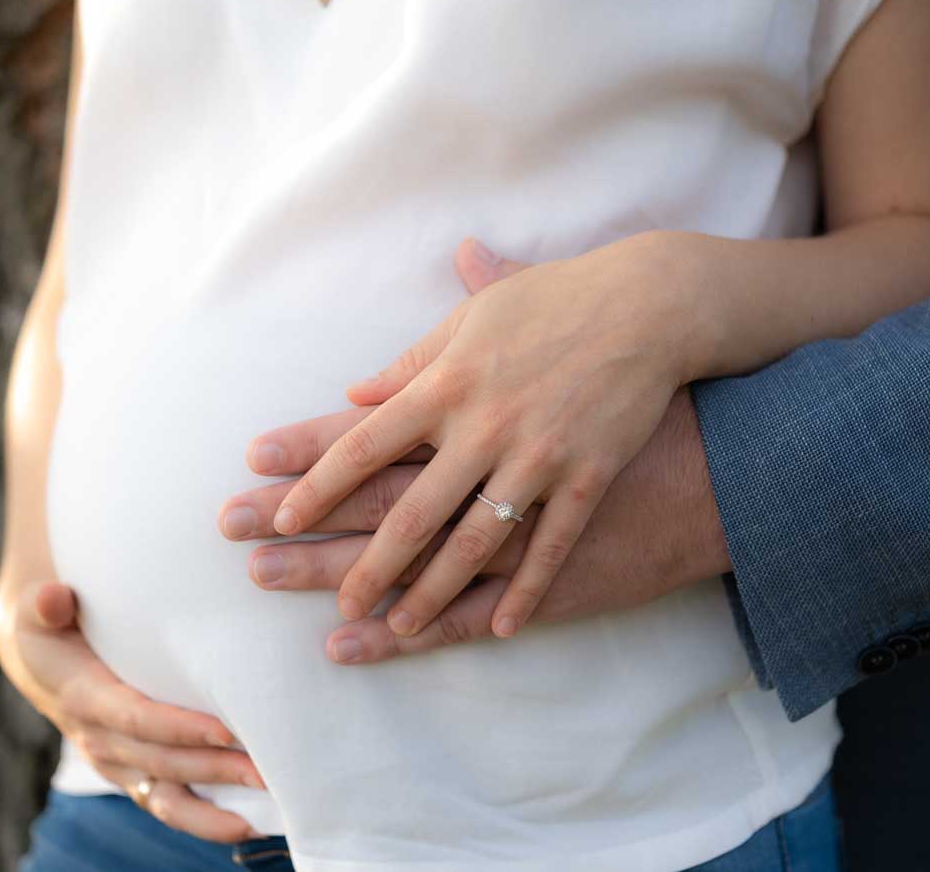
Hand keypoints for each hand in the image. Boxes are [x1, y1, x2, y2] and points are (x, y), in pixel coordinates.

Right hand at [0, 577, 266, 841]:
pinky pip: (168, 804)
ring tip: (265, 810)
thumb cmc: (53, 625)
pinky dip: (205, 819)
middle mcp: (100, 740)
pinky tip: (248, 823)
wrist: (39, 659)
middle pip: (161, 762)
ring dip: (215, 808)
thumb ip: (44, 603)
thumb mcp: (38, 608)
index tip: (225, 731)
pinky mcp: (133, 772)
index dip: (178, 728)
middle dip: (213, 769)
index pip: (135, 718)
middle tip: (266, 769)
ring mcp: (118, 763)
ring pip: (165, 797)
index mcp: (83, 698)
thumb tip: (55, 598)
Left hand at [233, 232, 710, 640]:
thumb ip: (412, 361)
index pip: (364, 443)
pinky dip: (526, 591)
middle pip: (409, 508)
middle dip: (362, 561)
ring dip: (429, 590)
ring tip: (392, 623)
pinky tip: (503, 629)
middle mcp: (483, 426)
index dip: (317, 483)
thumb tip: (356, 392)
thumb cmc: (556, 300)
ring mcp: (537, 457)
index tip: (279, 516)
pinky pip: (551, 547)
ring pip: (472, 542)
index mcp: (447, 382)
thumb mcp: (474, 318)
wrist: (650, 307)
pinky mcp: (587, 477)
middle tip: (332, 598)